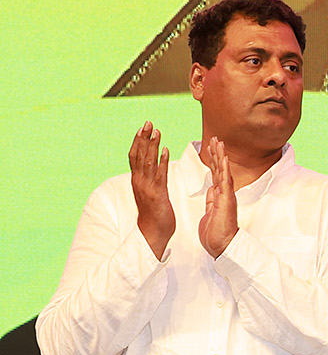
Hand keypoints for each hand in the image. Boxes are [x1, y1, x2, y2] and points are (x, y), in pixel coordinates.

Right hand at [129, 122, 172, 258]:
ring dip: (152, 145)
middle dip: (144, 137)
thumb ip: (148, 180)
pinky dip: (162, 162)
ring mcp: (147, 187)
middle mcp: (139, 181)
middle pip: (139, 154)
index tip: (143, 127)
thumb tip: (149, 168)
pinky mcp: (158, 194)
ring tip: (157, 131)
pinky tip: (166, 150)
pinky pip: (160, 175)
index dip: (139, 141)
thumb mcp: (148, 193)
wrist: (152, 233)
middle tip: (149, 122)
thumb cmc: (154, 214)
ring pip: (148, 162)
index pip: (135, 156)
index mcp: (137, 180)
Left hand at [198, 136, 236, 257]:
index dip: (213, 161)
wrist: (222, 245)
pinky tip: (223, 158)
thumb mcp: (210, 213)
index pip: (215, 174)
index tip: (211, 148)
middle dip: (217, 153)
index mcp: (219, 196)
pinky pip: (225, 181)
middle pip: (220, 169)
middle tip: (215, 139)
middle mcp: (224, 193)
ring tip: (218, 142)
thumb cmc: (216, 233)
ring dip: (220, 156)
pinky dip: (224, 168)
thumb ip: (212, 200)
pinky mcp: (227, 200)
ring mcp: (227, 196)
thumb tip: (212, 190)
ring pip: (223, 171)